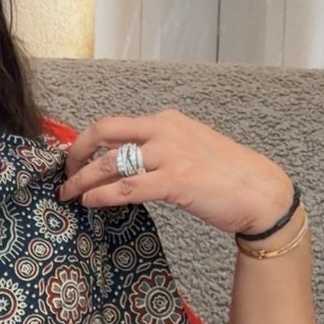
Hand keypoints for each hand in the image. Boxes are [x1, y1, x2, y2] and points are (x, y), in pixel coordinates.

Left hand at [57, 109, 294, 239]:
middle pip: (104, 132)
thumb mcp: (187, 151)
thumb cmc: (226, 176)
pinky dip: (102, 195)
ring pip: (110, 162)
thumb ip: (157, 152)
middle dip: (76, 154)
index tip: (74, 160)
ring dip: (83, 180)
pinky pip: (127, 187)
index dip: (86, 142)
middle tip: (64, 176)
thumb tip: (124, 167)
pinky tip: (89, 203)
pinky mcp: (175, 180)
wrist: (260, 191)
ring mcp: (170, 153)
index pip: (114, 125)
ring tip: (68, 195)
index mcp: (167, 120)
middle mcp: (165, 130)